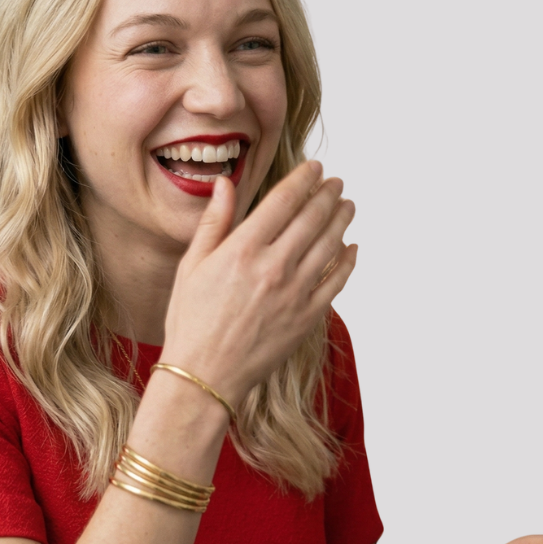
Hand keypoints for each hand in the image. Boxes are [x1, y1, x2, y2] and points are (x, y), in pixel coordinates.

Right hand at [161, 161, 356, 405]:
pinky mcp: (307, 317)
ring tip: (347, 206)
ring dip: (342, 220)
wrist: (204, 374)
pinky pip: (336, 281)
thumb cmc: (191, 321)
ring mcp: (295, 293)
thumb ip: (213, 222)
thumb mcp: (191, 266)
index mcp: (242, 250)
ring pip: (330, 245)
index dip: (304, 180)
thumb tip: (225, 183)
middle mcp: (273, 267)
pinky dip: (347, 260)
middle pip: (312, 218)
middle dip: (328, 195)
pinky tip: (351, 248)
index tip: (315, 168)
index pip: (283, 201)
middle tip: (336, 183)